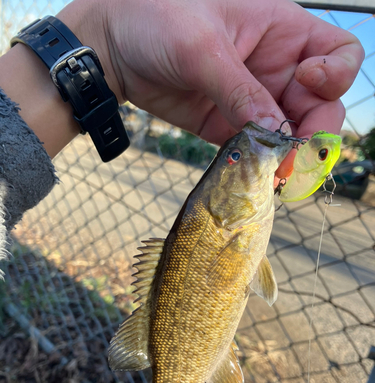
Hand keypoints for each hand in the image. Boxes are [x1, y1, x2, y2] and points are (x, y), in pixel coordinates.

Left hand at [59, 0, 362, 177]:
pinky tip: (255, 177)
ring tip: (273, 175)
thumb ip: (240, 92)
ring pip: (291, 135)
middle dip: (314, 134)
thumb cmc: (157, 19)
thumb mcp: (203, 49)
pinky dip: (260, 166)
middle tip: (293, 157)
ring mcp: (254, 101)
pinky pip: (257, 151)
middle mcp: (276, 68)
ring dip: (288, 159)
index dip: (336, 76)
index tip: (311, 86)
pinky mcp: (230, 126)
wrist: (115, 47)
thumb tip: (276, 135)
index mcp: (283, 31)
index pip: (339, 54)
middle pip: (321, 106)